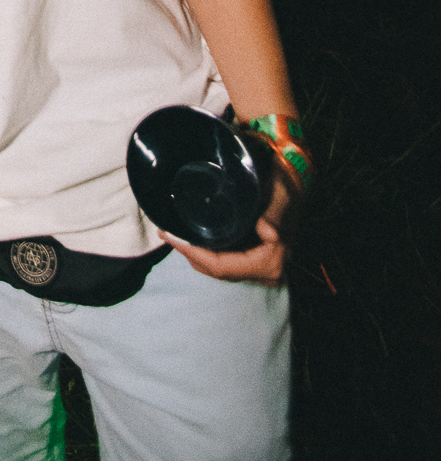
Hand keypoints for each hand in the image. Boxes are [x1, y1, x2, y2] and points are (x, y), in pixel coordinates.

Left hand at [160, 163, 300, 287]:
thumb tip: (269, 233)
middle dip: (188, 253)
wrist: (296, 188)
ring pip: (218, 269)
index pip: (223, 267)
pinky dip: (205, 253)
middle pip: (217, 270)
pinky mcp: (252, 262)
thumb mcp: (280, 196)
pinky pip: (223, 263)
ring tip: (171, 234)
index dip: (194, 254)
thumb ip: (274, 216)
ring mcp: (258, 270)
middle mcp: (265, 272)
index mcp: (270, 262)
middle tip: (165, 232)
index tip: (172, 236)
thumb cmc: (285, 188)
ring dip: (194, 254)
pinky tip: (189, 237)